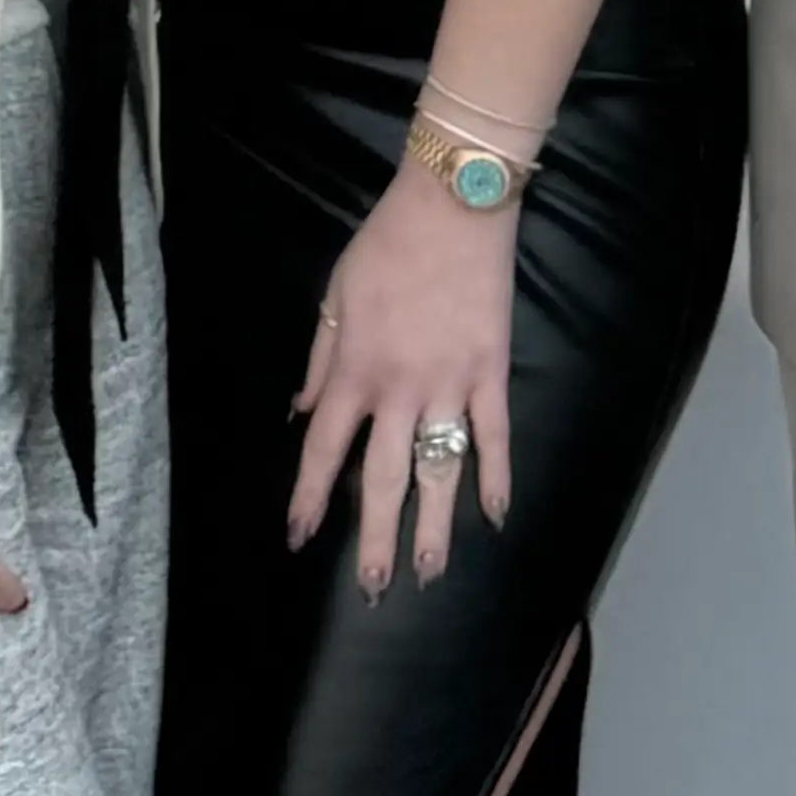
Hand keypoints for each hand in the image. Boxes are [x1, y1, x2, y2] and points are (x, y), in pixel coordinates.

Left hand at [289, 173, 516, 598]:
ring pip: (439, 471)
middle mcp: (400, 390)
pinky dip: (497, 477)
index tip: (299, 537)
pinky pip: (494, 436)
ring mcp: (449, 386)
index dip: (309, 497)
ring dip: (435, 528)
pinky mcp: (490, 374)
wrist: (453, 207)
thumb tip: (302, 411)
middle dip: (375, 537)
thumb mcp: (335, 297)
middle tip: (374, 588)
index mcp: (355, 370)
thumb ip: (321, 359)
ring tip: (430, 574)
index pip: (323, 449)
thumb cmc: (386, 247)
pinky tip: (495, 517)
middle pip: (382, 478)